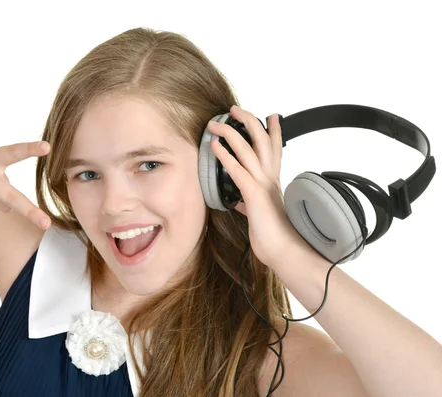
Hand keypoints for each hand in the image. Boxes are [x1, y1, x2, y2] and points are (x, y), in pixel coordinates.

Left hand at [208, 105, 310, 269]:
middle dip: (249, 121)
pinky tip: (215, 147)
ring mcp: (263, 184)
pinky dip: (225, 156)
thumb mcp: (259, 213)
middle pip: (263, 140)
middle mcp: (270, 178)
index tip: (272, 116)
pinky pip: (237, 169)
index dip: (274, 131)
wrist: (284, 251)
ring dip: (230, 133)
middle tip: (234, 109)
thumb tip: (239, 201)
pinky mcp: (254, 194)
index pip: (275, 149)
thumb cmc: (272, 234)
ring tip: (215, 124)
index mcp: (273, 181)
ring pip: (248, 149)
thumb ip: (249, 203)